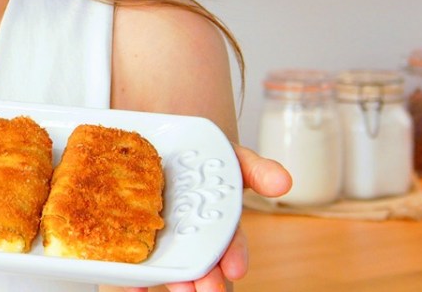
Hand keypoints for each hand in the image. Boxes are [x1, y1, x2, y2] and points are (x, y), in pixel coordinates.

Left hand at [126, 144, 290, 291]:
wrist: (167, 143)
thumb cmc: (207, 158)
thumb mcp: (235, 157)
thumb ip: (260, 170)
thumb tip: (284, 181)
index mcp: (220, 220)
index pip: (231, 244)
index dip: (234, 256)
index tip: (235, 269)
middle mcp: (195, 233)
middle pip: (202, 261)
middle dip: (206, 278)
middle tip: (207, 291)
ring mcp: (167, 235)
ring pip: (173, 264)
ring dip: (176, 280)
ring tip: (178, 289)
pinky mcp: (140, 234)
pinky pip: (140, 259)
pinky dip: (138, 274)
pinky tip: (136, 283)